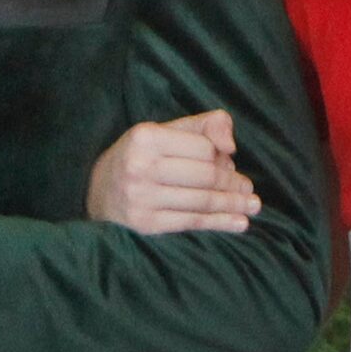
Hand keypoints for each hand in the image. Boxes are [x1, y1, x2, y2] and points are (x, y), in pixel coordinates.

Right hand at [86, 110, 260, 234]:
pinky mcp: (145, 225)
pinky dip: (220, 223)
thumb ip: (203, 126)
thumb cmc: (140, 158)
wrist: (98, 193)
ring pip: (202, 201)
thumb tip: (231, 146)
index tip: (231, 165)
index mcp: (145, 137)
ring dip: (233, 205)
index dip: (221, 157)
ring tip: (252, 206)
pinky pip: (192, 222)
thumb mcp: (164, 132)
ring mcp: (142, 198)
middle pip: (205, 176)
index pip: (202, 148)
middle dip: (233, 184)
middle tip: (249, 190)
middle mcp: (140, 167)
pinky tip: (239, 223)